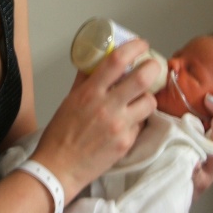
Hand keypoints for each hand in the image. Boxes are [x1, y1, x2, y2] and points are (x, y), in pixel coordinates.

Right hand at [34, 39, 159, 200]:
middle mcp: (107, 106)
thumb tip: (93, 63)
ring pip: (149, 102)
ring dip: (147, 97)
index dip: (134, 47)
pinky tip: (128, 122)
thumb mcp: (69, 101)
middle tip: (152, 66)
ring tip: (140, 99)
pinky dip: (138, 120)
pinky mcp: (127, 142)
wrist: (59, 168)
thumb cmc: (60, 134)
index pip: (117, 61)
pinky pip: (142, 124)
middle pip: (143, 77)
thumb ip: (84, 81)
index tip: (141, 44)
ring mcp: (119, 125)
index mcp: (90, 93)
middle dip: (153, 67)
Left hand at [192, 89, 212, 199]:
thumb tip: (201, 88)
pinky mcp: (198, 183)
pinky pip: (199, 173)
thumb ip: (203, 113)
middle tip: (210, 99)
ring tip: (212, 120)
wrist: (174, 187)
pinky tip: (192, 160)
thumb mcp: (200, 131)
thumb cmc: (186, 153)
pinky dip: (196, 164)